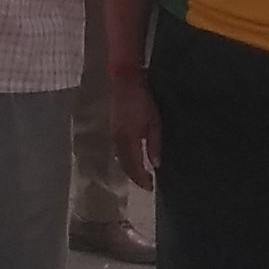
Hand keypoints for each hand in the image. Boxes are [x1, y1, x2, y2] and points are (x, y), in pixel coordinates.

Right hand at [109, 70, 160, 189]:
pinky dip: (125, 159)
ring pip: (120, 158)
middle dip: (135, 177)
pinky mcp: (113, 128)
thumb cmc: (143, 100)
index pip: (134, 166)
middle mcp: (118, 140)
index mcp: (129, 140)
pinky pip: (118, 150)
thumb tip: (155, 164)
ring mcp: (113, 134)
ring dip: (129, 168)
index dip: (142, 179)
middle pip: (125, 165)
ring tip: (141, 174)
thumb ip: (154, 144)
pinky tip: (133, 159)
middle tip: (146, 184)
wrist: (125, 81)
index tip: (151, 187)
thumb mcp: (154, 122)